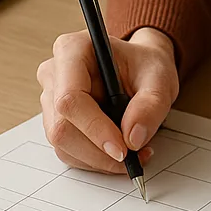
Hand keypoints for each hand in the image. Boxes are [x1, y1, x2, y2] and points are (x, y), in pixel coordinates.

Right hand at [37, 27, 178, 172]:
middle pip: (61, 127)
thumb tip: (133, 138)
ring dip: (99, 159)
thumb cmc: (144, 66)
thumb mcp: (159, 78)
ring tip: (134, 152)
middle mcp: (54, 74)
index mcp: (72, 50)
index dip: (94, 128)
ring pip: (63, 145)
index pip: (70, 98)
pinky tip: (119, 151)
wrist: (140, 68)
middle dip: (98, 152)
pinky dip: (96, 160)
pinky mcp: (56, 120)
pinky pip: (68, 151)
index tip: (122, 149)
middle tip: (134, 157)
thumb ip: (151, 104)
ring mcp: (51, 99)